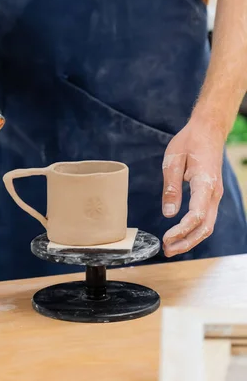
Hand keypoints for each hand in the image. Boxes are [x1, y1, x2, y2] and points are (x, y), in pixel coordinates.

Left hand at [161, 117, 224, 256]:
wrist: (208, 130)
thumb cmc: (189, 142)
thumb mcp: (173, 160)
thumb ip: (171, 187)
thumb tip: (169, 214)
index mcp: (205, 183)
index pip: (196, 215)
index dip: (181, 231)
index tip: (166, 238)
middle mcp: (214, 193)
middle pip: (205, 227)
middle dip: (186, 242)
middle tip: (166, 250)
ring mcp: (215, 195)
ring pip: (207, 225)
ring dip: (190, 239)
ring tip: (171, 247)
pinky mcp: (211, 195)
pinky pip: (206, 218)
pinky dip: (194, 230)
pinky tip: (180, 235)